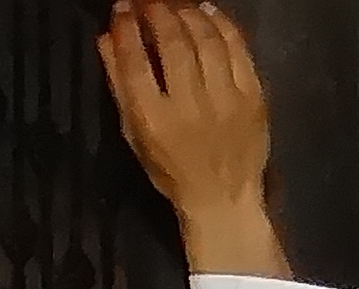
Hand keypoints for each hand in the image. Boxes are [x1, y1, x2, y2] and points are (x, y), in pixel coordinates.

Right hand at [104, 0, 292, 279]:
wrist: (222, 198)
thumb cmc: (171, 170)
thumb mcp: (135, 135)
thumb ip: (120, 86)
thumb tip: (106, 39)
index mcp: (154, 120)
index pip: (135, 61)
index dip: (126, 28)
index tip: (122, 8)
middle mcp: (189, 106)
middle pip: (172, 42)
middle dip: (157, 11)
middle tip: (148, 0)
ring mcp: (225, 99)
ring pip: (205, 39)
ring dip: (187, 12)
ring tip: (174, 3)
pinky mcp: (252, 95)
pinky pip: (236, 47)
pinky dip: (221, 23)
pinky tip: (206, 10)